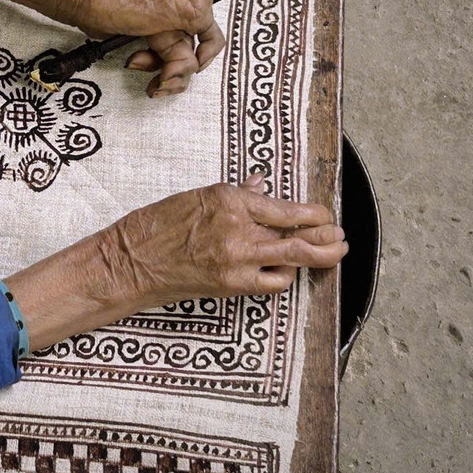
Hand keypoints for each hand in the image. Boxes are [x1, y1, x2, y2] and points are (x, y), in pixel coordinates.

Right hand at [4, 174, 345, 350]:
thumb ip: (233, 195)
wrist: (131, 260)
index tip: (324, 214)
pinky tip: (288, 271)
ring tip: (333, 254)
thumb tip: (260, 188)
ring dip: (318, 257)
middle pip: (298, 235)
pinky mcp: (231, 284)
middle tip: (341, 237)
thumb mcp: (194, 198)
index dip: (313, 214)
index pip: (285, 208)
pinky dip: (284, 276)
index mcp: (228, 199)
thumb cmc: (155, 225)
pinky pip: (272, 282)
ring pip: (293, 259)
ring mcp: (236, 259)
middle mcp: (238, 228)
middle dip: (327, 237)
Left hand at [74, 0, 224, 96]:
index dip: (204, 53)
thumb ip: (196, 7)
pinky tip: (133, 62)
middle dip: (177, 69)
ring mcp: (164, 21)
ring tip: (141, 68)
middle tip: (162, 80)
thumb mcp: (164, 4)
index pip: (211, 29)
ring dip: (162, 70)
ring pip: (176, 58)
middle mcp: (181, 5)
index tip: (193, 66)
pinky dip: (149, 65)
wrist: (82, 4)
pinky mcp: (149, 33)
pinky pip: (159, 58)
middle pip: (193, 50)